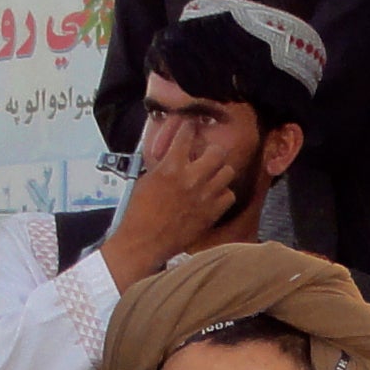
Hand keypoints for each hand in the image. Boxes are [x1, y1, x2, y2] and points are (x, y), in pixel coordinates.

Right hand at [93, 117, 247, 288]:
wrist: (144, 242)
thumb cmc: (139, 214)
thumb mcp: (146, 180)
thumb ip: (164, 165)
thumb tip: (173, 156)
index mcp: (171, 167)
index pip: (187, 134)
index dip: (190, 127)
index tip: (191, 127)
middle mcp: (192, 178)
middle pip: (217, 151)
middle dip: (212, 150)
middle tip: (207, 154)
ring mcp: (205, 196)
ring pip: (228, 171)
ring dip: (220, 171)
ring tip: (213, 175)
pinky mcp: (211, 213)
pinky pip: (229, 195)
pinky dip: (224, 193)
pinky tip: (215, 195)